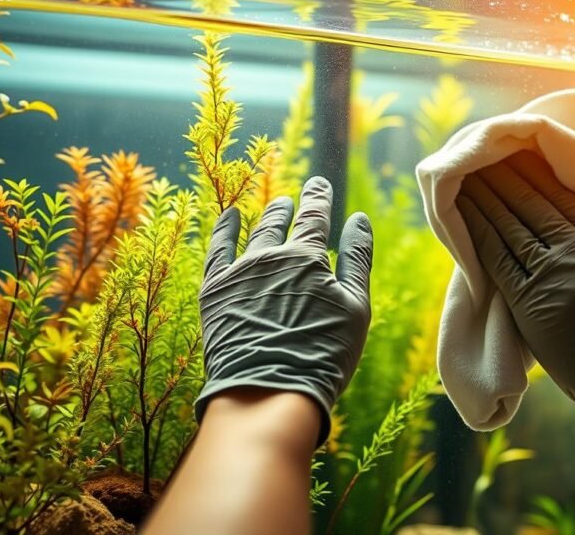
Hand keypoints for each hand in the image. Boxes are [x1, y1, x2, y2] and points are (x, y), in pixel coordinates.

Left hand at [195, 177, 373, 446]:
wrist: (268, 391)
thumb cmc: (323, 354)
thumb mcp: (355, 307)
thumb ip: (357, 260)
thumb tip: (359, 219)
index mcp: (308, 259)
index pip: (315, 218)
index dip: (319, 199)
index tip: (319, 183)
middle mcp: (271, 257)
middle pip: (282, 224)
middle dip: (292, 207)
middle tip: (295, 197)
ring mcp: (239, 273)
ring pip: (253, 235)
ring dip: (265, 219)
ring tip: (273, 207)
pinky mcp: (214, 292)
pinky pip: (217, 251)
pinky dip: (222, 230)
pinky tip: (227, 217)